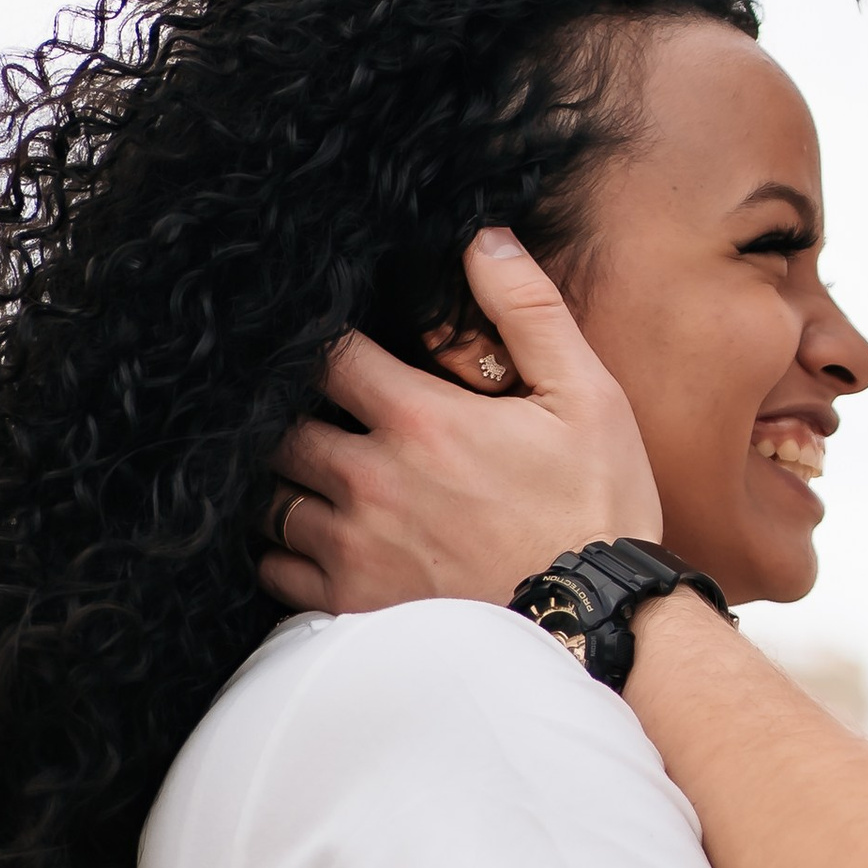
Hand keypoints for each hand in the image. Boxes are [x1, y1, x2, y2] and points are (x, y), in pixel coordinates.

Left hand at [260, 232, 662, 614]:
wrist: (594, 627)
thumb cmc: (596, 511)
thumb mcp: (586, 398)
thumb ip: (529, 312)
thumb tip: (483, 240)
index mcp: (419, 420)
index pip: (326, 355)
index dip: (323, 344)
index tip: (336, 351)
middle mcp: (370, 481)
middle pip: (281, 428)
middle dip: (295, 417)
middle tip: (321, 419)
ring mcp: (352, 548)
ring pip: (271, 500)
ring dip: (288, 484)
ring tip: (314, 480)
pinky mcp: (350, 605)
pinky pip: (275, 572)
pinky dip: (282, 553)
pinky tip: (314, 543)